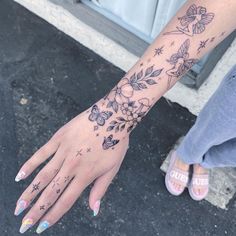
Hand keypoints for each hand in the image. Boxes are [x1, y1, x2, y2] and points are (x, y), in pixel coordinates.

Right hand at [14, 102, 128, 233]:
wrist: (112, 117)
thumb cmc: (116, 143)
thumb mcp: (113, 168)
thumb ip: (101, 189)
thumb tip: (93, 209)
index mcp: (86, 175)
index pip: (65, 201)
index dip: (53, 215)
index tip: (41, 227)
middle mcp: (71, 166)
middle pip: (50, 192)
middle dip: (36, 210)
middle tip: (24, 224)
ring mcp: (63, 151)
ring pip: (42, 176)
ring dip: (29, 192)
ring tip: (18, 206)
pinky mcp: (59, 138)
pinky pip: (41, 153)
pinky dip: (29, 165)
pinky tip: (20, 176)